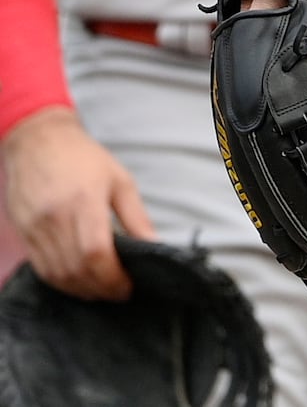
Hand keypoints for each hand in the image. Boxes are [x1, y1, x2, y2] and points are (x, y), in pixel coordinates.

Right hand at [1, 109, 155, 298]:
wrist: (38, 142)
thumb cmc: (84, 159)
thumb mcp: (120, 181)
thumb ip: (136, 218)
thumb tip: (154, 246)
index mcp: (83, 202)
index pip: (95, 253)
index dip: (112, 277)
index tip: (129, 286)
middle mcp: (54, 218)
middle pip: (75, 269)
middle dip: (100, 289)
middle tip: (120, 292)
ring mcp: (34, 228)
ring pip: (56, 274)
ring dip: (80, 290)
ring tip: (102, 290)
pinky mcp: (23, 234)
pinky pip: (41, 268)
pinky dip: (61, 281)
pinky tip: (78, 281)